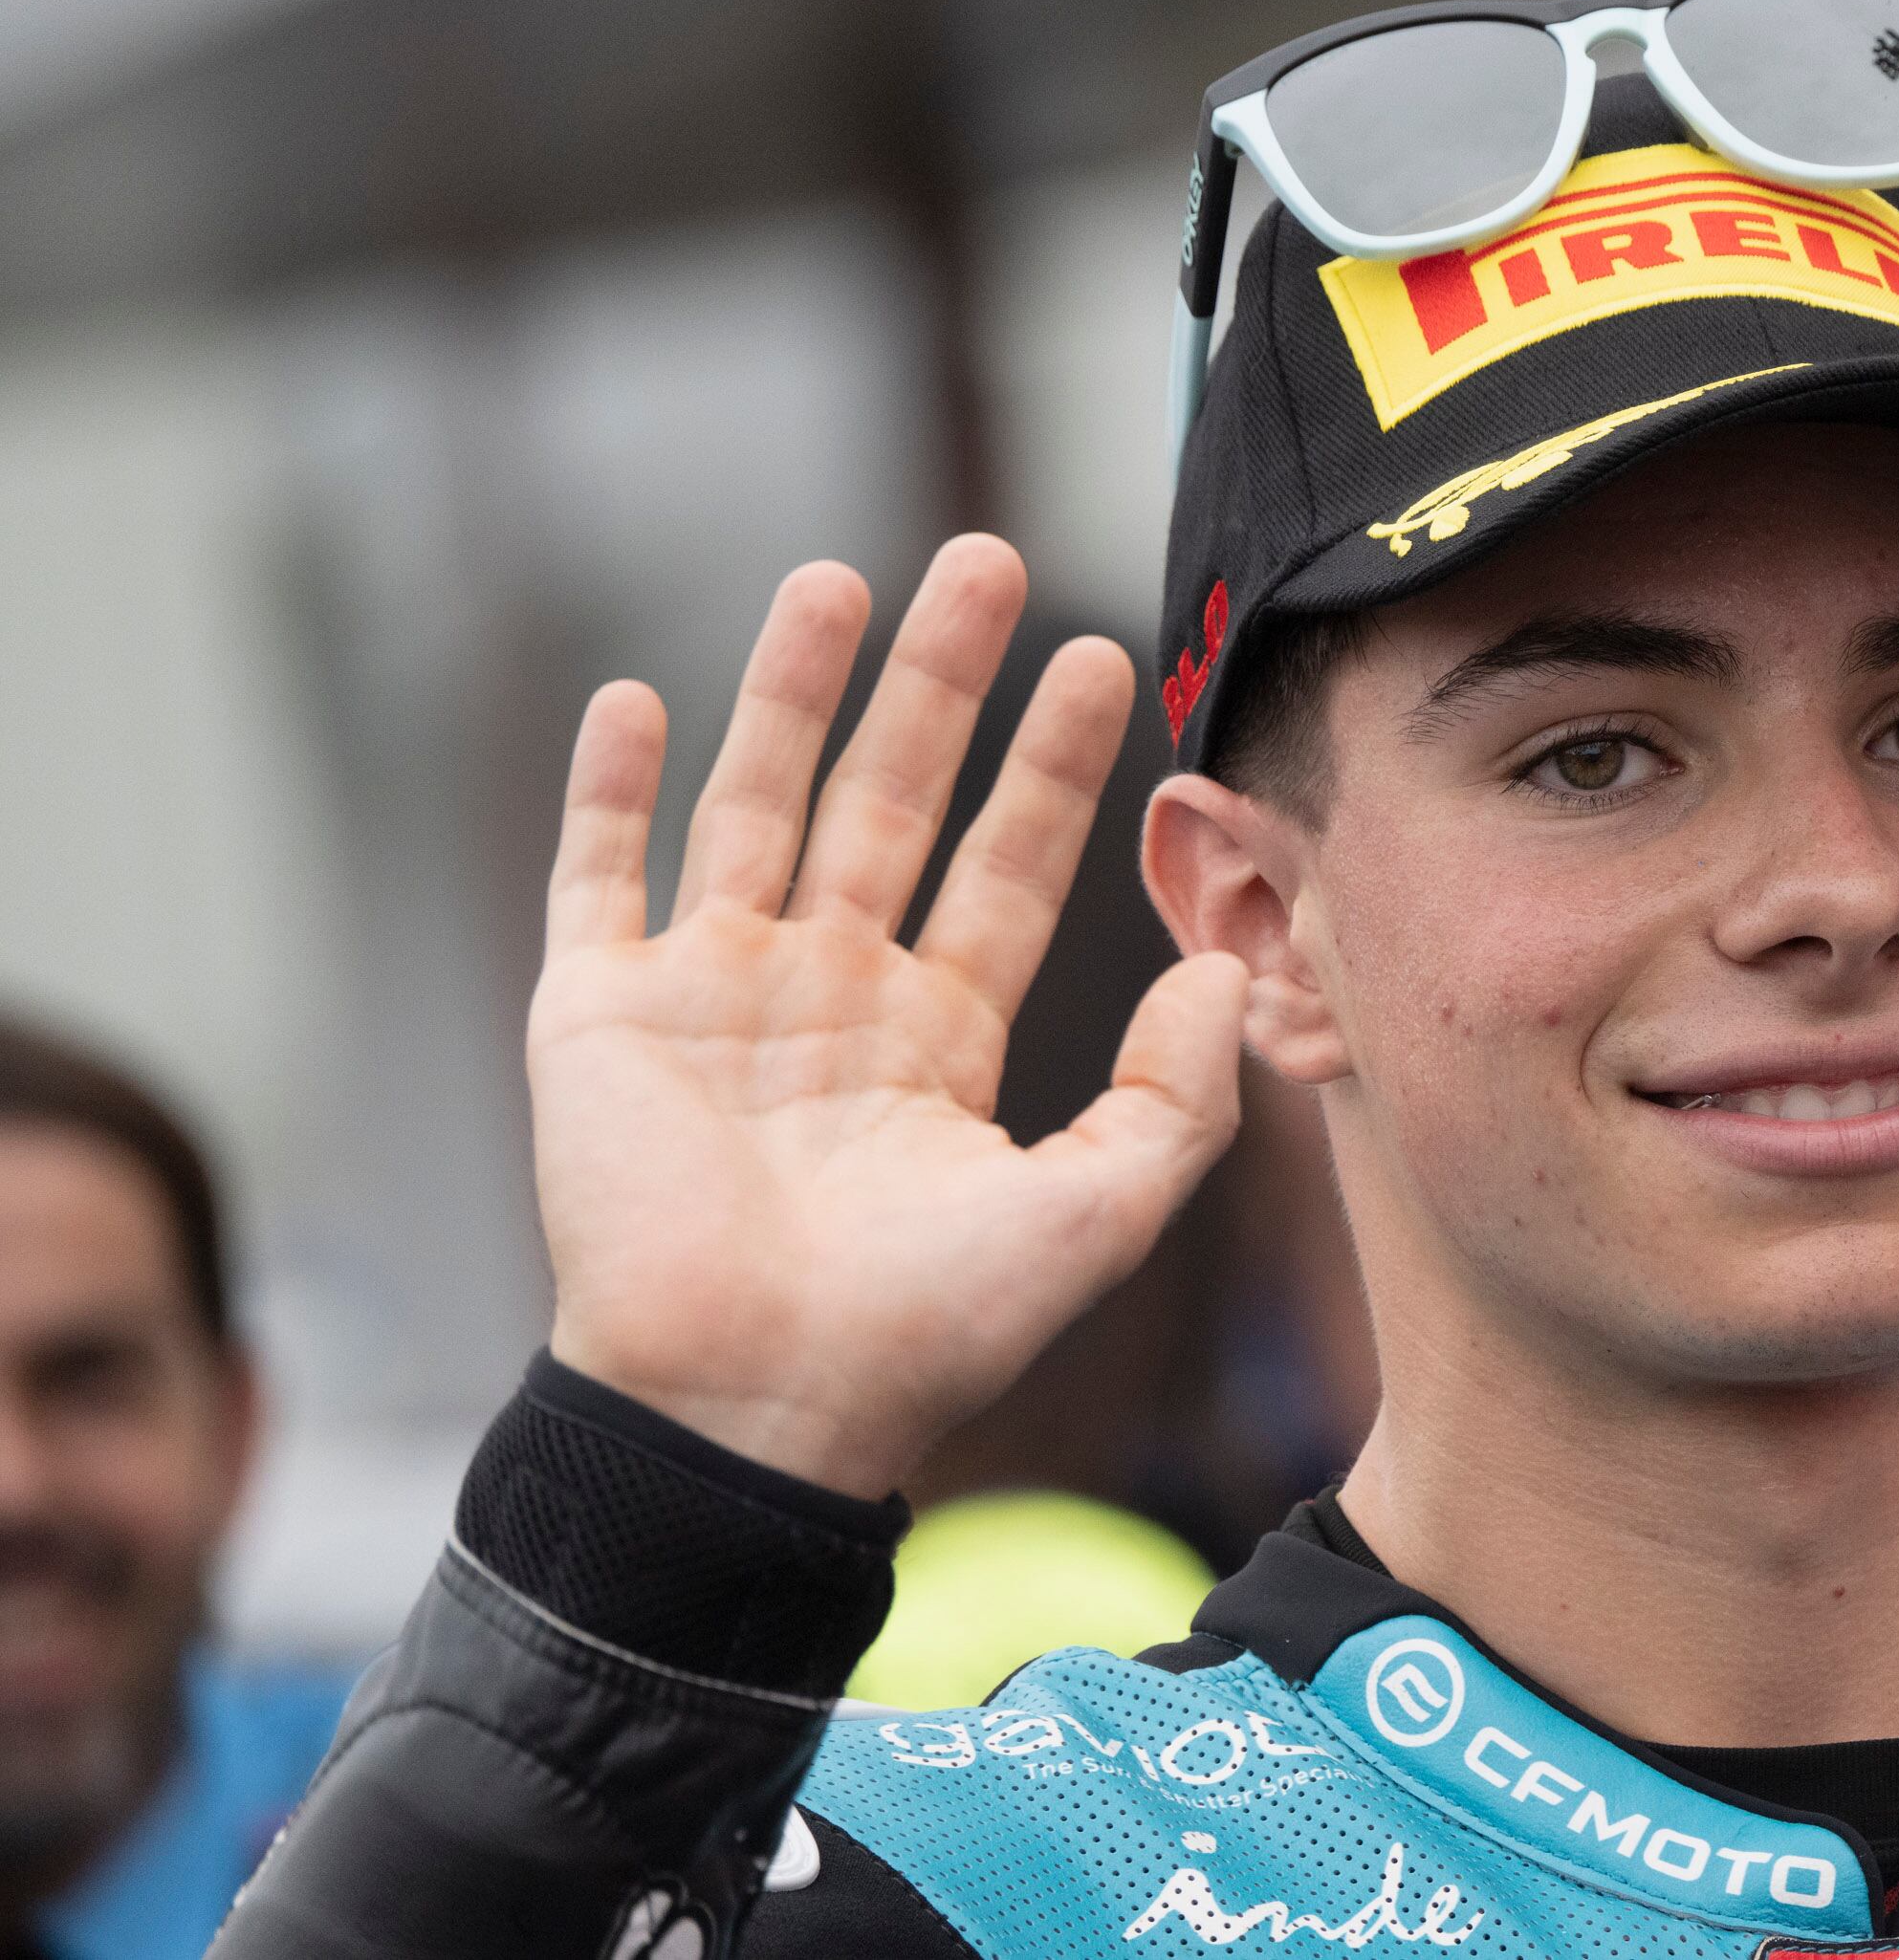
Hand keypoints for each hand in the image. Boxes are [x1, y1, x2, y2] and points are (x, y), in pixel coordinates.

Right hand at [527, 536, 1247, 1495]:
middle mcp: (828, 997)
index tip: (1104, 662)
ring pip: (755, 804)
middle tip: (987, 559)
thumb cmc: (923, 1334)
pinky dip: (603, 791)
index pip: (1008, 866)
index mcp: (936, 1038)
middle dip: (938, 684)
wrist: (753, 1413)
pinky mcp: (597, 1018)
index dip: (1053, 767)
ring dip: (790, 693)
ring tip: (835, 578)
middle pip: (890, 801)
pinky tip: (630, 695)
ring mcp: (710, 997)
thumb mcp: (1092, 1211)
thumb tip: (1228, 970)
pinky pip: (594, 880)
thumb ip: (1172, 1095)